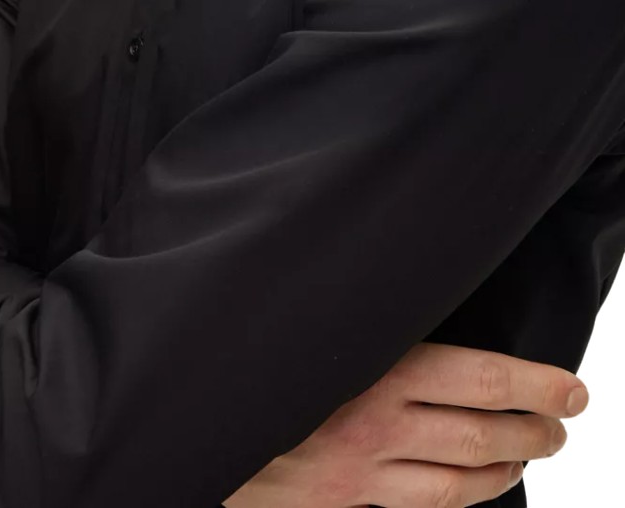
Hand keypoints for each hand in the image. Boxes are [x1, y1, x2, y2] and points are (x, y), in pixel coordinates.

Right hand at [223, 341, 588, 507]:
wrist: (202, 421)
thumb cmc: (265, 353)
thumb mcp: (318, 320)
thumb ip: (369, 313)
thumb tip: (418, 289)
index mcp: (375, 367)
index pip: (480, 379)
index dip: (536, 386)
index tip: (572, 388)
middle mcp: (377, 423)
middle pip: (483, 435)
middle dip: (535, 430)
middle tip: (563, 420)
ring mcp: (364, 471)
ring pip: (462, 482)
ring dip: (509, 468)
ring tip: (535, 452)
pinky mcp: (347, 500)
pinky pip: (424, 506)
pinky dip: (466, 496)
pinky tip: (480, 484)